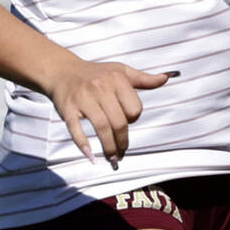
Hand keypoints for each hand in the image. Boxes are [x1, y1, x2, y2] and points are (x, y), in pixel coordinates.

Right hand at [44, 57, 174, 166]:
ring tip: (112, 158)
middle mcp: (100, 88)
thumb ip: (144, 79)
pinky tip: (92, 156)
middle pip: (119, 122)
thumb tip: (166, 78)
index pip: (134, 109)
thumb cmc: (97, 74)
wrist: (64, 71)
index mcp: (117, 79)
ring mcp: (83, 99)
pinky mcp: (68, 109)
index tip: (128, 122)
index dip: (133, 119)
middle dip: (122, 141)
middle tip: (122, 152)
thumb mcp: (121, 71)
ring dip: (109, 147)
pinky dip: (84, 144)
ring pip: (101, 127)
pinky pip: (76, 129)